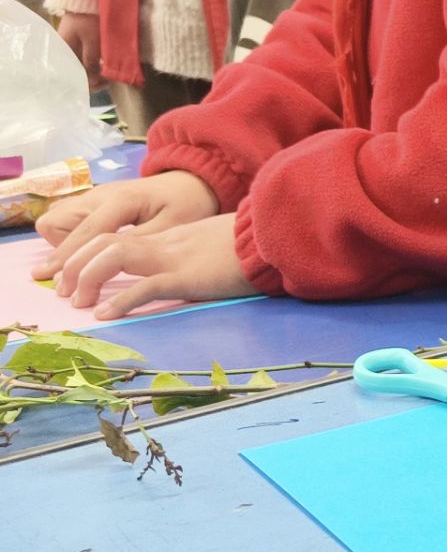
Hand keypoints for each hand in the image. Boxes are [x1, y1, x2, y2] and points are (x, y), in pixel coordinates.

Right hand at [33, 170, 221, 281]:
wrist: (191, 181)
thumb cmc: (187, 204)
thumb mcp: (172, 227)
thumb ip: (138, 244)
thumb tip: (105, 263)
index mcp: (121, 200)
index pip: (85, 233)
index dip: (71, 261)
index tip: (61, 287)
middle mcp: (99, 195)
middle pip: (54, 222)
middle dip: (59, 253)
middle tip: (69, 281)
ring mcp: (94, 195)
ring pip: (56, 218)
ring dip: (62, 243)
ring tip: (82, 266)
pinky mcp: (95, 200)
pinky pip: (68, 218)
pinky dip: (70, 235)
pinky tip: (88, 252)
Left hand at [54, 213, 255, 319]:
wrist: (277, 237)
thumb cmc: (255, 245)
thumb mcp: (217, 246)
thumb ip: (196, 252)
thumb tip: (188, 265)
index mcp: (171, 238)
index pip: (116, 238)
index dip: (86, 254)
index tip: (73, 277)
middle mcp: (165, 244)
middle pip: (104, 243)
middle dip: (75, 265)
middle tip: (64, 292)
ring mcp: (175, 259)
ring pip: (114, 257)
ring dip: (87, 277)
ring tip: (77, 302)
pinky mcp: (188, 277)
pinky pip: (146, 287)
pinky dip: (120, 300)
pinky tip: (104, 314)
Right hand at [56, 12, 103, 90]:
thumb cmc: (89, 19)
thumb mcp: (92, 42)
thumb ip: (91, 62)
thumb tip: (92, 81)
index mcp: (64, 51)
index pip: (72, 73)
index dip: (87, 82)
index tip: (103, 85)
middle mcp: (66, 49)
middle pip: (78, 69)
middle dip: (93, 77)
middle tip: (109, 80)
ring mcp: (72, 43)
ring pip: (83, 62)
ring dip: (95, 70)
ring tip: (109, 73)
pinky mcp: (80, 37)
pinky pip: (86, 54)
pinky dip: (95, 61)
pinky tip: (105, 64)